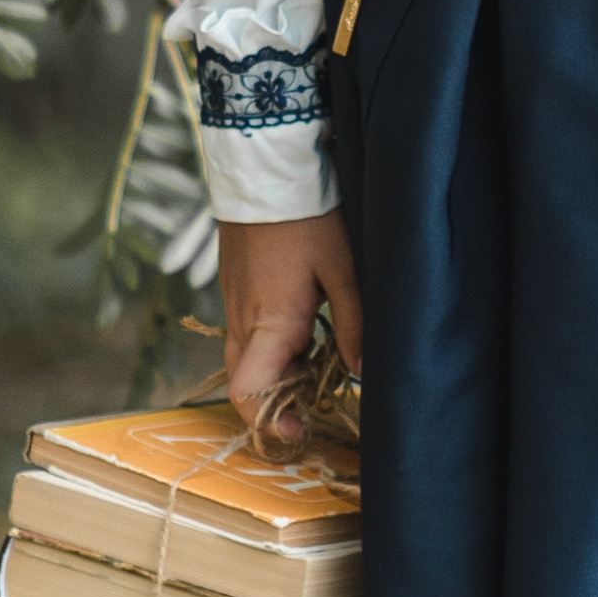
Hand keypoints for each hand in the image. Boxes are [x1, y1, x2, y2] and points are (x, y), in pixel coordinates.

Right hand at [218, 209, 362, 445]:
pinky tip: (303, 333)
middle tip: (309, 409)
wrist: (266, 168)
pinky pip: (246, 332)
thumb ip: (354, 324)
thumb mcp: (343, 270)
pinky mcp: (236, 286)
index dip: (267, 419)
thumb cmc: (308, 216)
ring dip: (275, 373)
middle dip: (273, 402)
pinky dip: (269, 346)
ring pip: (246, 357)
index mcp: (270, 322)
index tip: (297, 428)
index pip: (247, 391)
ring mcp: (234, 302)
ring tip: (315, 367)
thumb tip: (362, 374)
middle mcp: (243, 319)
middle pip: (244, 382)